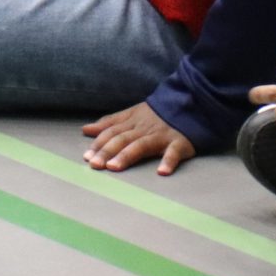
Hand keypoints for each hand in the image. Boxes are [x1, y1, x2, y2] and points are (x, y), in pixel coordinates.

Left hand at [81, 102, 197, 174]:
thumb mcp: (131, 114)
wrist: (189, 102)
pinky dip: (168, 162)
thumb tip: (85, 129)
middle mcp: (144, 129)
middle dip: (107, 151)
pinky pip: (174, 153)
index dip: (98, 144)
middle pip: (122, 139)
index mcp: (132, 121)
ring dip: (127, 156)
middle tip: (94, 165)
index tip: (86, 157)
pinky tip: (162, 172)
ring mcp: (161, 136)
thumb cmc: (156, 114)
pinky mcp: (180, 143)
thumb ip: (109, 123)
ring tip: (114, 167)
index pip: (111, 132)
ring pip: (141, 145)